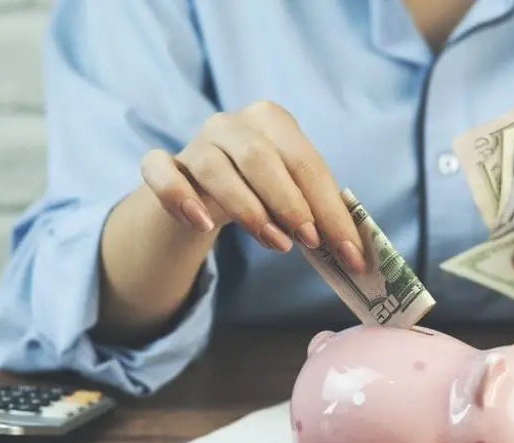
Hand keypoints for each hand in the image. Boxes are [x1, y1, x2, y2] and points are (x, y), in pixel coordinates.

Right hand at [139, 100, 365, 271]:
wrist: (201, 195)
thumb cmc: (262, 192)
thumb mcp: (293, 197)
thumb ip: (318, 214)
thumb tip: (352, 251)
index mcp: (273, 120)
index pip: (306, 163)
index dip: (330, 209)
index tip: (349, 251)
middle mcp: (232, 122)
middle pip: (260, 157)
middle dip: (290, 202)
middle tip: (311, 241)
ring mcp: (195, 141)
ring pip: (215, 168)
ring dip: (248, 209)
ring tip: (276, 244)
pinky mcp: (162, 164)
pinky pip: (161, 172)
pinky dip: (179, 197)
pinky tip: (202, 225)